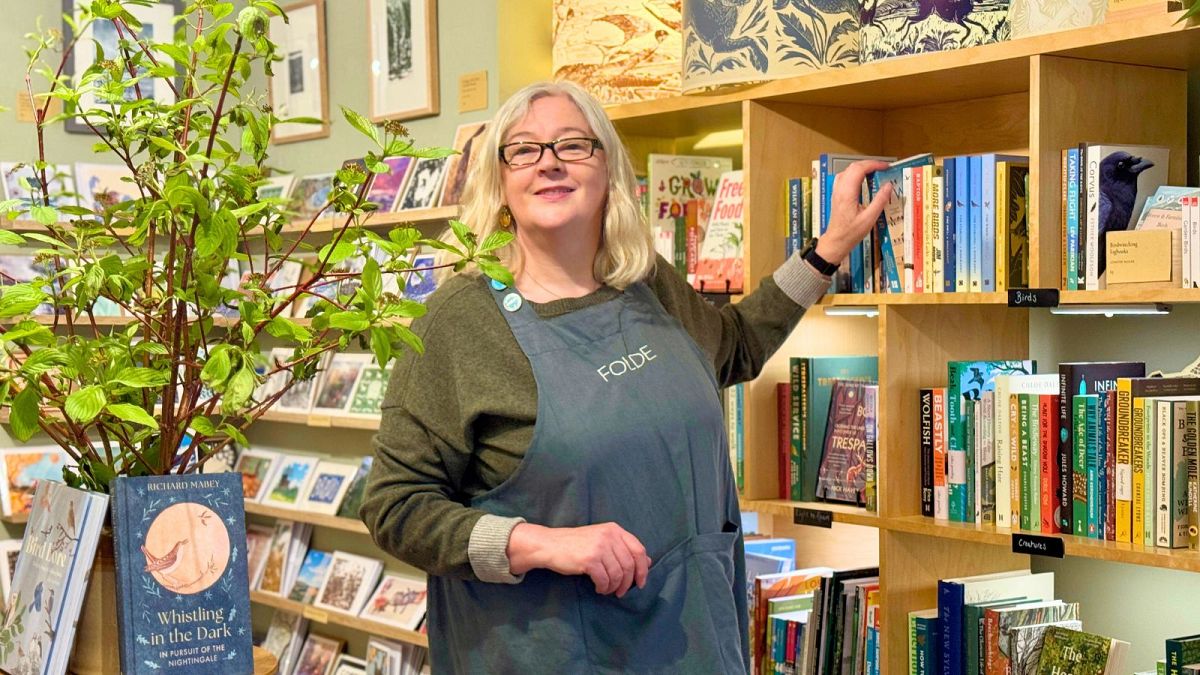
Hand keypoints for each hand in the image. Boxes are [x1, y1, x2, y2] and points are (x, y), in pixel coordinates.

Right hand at [507, 522, 650, 596]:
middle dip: (628, 583)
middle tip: (621, 592)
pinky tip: (598, 588)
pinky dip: (603, 587)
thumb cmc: (577, 544)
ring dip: (614, 587)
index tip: (640, 582)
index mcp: (615, 529)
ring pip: (618, 574)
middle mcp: (609, 536)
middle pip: (629, 565)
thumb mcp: (602, 540)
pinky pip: (604, 580)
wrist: (551, 545)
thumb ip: (623, 549)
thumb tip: (648, 562)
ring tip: (607, 589)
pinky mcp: (589, 560)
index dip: (642, 569)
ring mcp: (599, 547)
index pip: (638, 550)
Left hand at [815, 159, 893, 265]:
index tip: (886, 167)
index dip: (874, 165)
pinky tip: (863, 179)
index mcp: (847, 193)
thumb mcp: (869, 219)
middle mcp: (840, 189)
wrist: (836, 241)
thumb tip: (889, 186)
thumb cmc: (851, 233)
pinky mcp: (837, 194)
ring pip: (848, 170)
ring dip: (862, 167)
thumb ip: (880, 200)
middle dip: (870, 164)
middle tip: (883, 168)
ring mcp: (837, 191)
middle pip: (853, 167)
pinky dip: (855, 173)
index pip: (859, 169)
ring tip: (875, 172)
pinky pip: (845, 177)